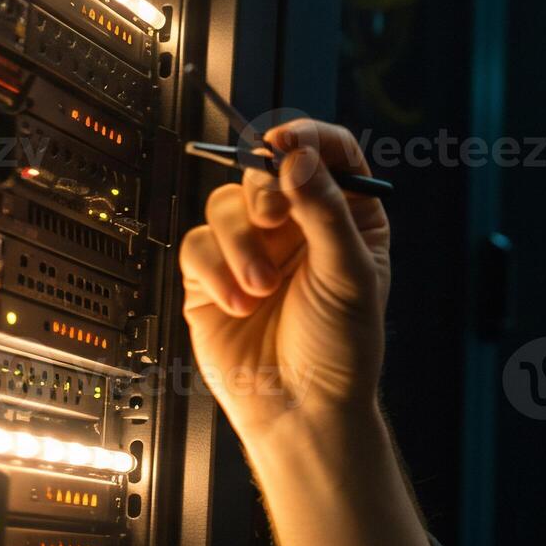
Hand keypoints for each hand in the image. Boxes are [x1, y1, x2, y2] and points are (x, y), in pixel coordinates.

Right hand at [178, 119, 390, 445]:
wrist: (300, 409)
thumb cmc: (341, 347)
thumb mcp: (348, 273)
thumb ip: (325, 211)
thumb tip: (299, 157)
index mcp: (346, 216)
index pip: (327, 152)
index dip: (306, 137)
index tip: (286, 140)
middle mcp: (297, 225)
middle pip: (265, 169)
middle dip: (265, 192)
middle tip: (272, 221)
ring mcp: (252, 248)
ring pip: (226, 204)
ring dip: (240, 244)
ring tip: (260, 288)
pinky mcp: (211, 276)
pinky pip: (197, 245)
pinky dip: (215, 271)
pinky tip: (238, 303)